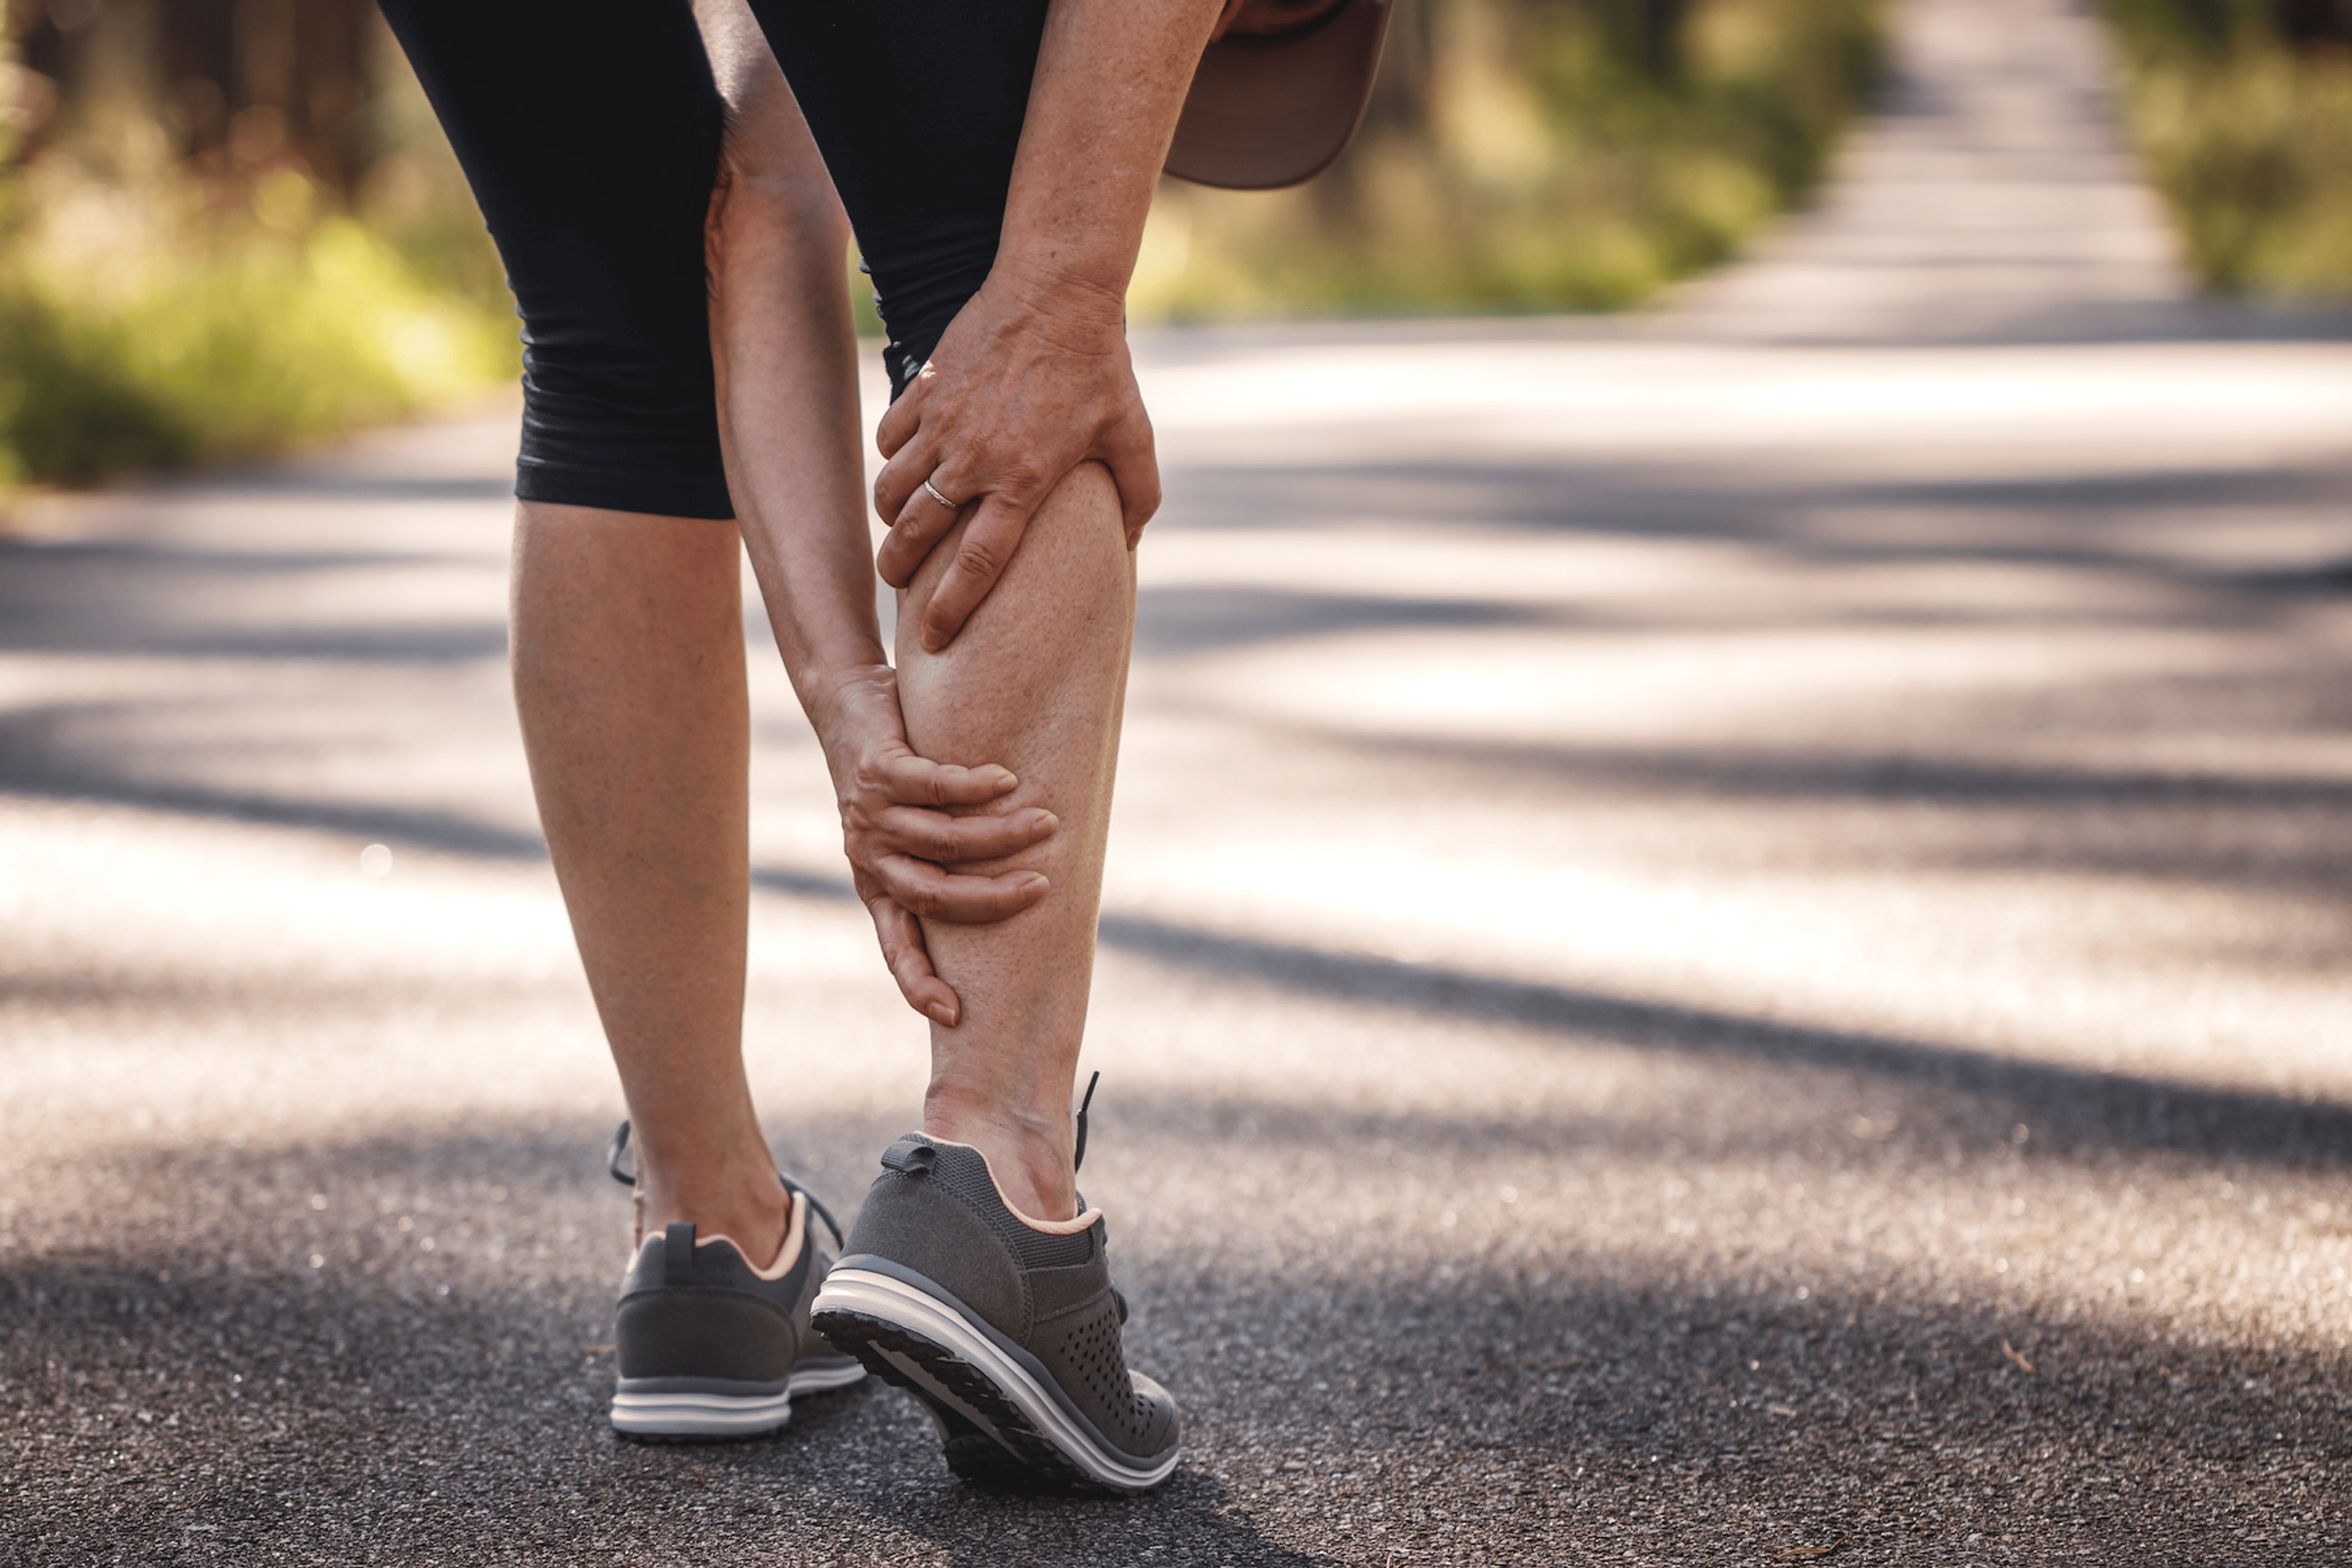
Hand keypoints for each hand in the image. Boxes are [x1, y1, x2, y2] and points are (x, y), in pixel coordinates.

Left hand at [817, 665, 1057, 1023]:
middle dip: (991, 900)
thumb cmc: (892, 771)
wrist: (843, 702)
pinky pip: (934, 787)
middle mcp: (869, 855)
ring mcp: (870, 813)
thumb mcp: (907, 828)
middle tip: (1041, 889)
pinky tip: (1007, 781)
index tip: (952, 1015)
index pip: (895, 946)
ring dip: (1001, 835)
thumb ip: (941, 860)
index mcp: (875, 883)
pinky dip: (976, 786)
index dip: (918, 983)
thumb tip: (1013, 891)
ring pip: (943, 841)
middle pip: (932, 896)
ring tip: (1046, 823)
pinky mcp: (879, 769)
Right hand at [870, 263, 1159, 651]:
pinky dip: (891, 461)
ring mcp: (944, 424)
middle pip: (915, 536)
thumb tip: (1128, 545)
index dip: (949, 610)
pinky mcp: (925, 389)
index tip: (933, 640)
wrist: (1058, 291)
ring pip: (892, 490)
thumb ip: (1138, 498)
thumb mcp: (1134, 437)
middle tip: (898, 582)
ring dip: (892, 517)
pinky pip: (889, 441)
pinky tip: (905, 465)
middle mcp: (975, 460)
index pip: (975, 567)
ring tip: (901, 527)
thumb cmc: (1101, 368)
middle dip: (898, 570)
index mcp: (1023, 483)